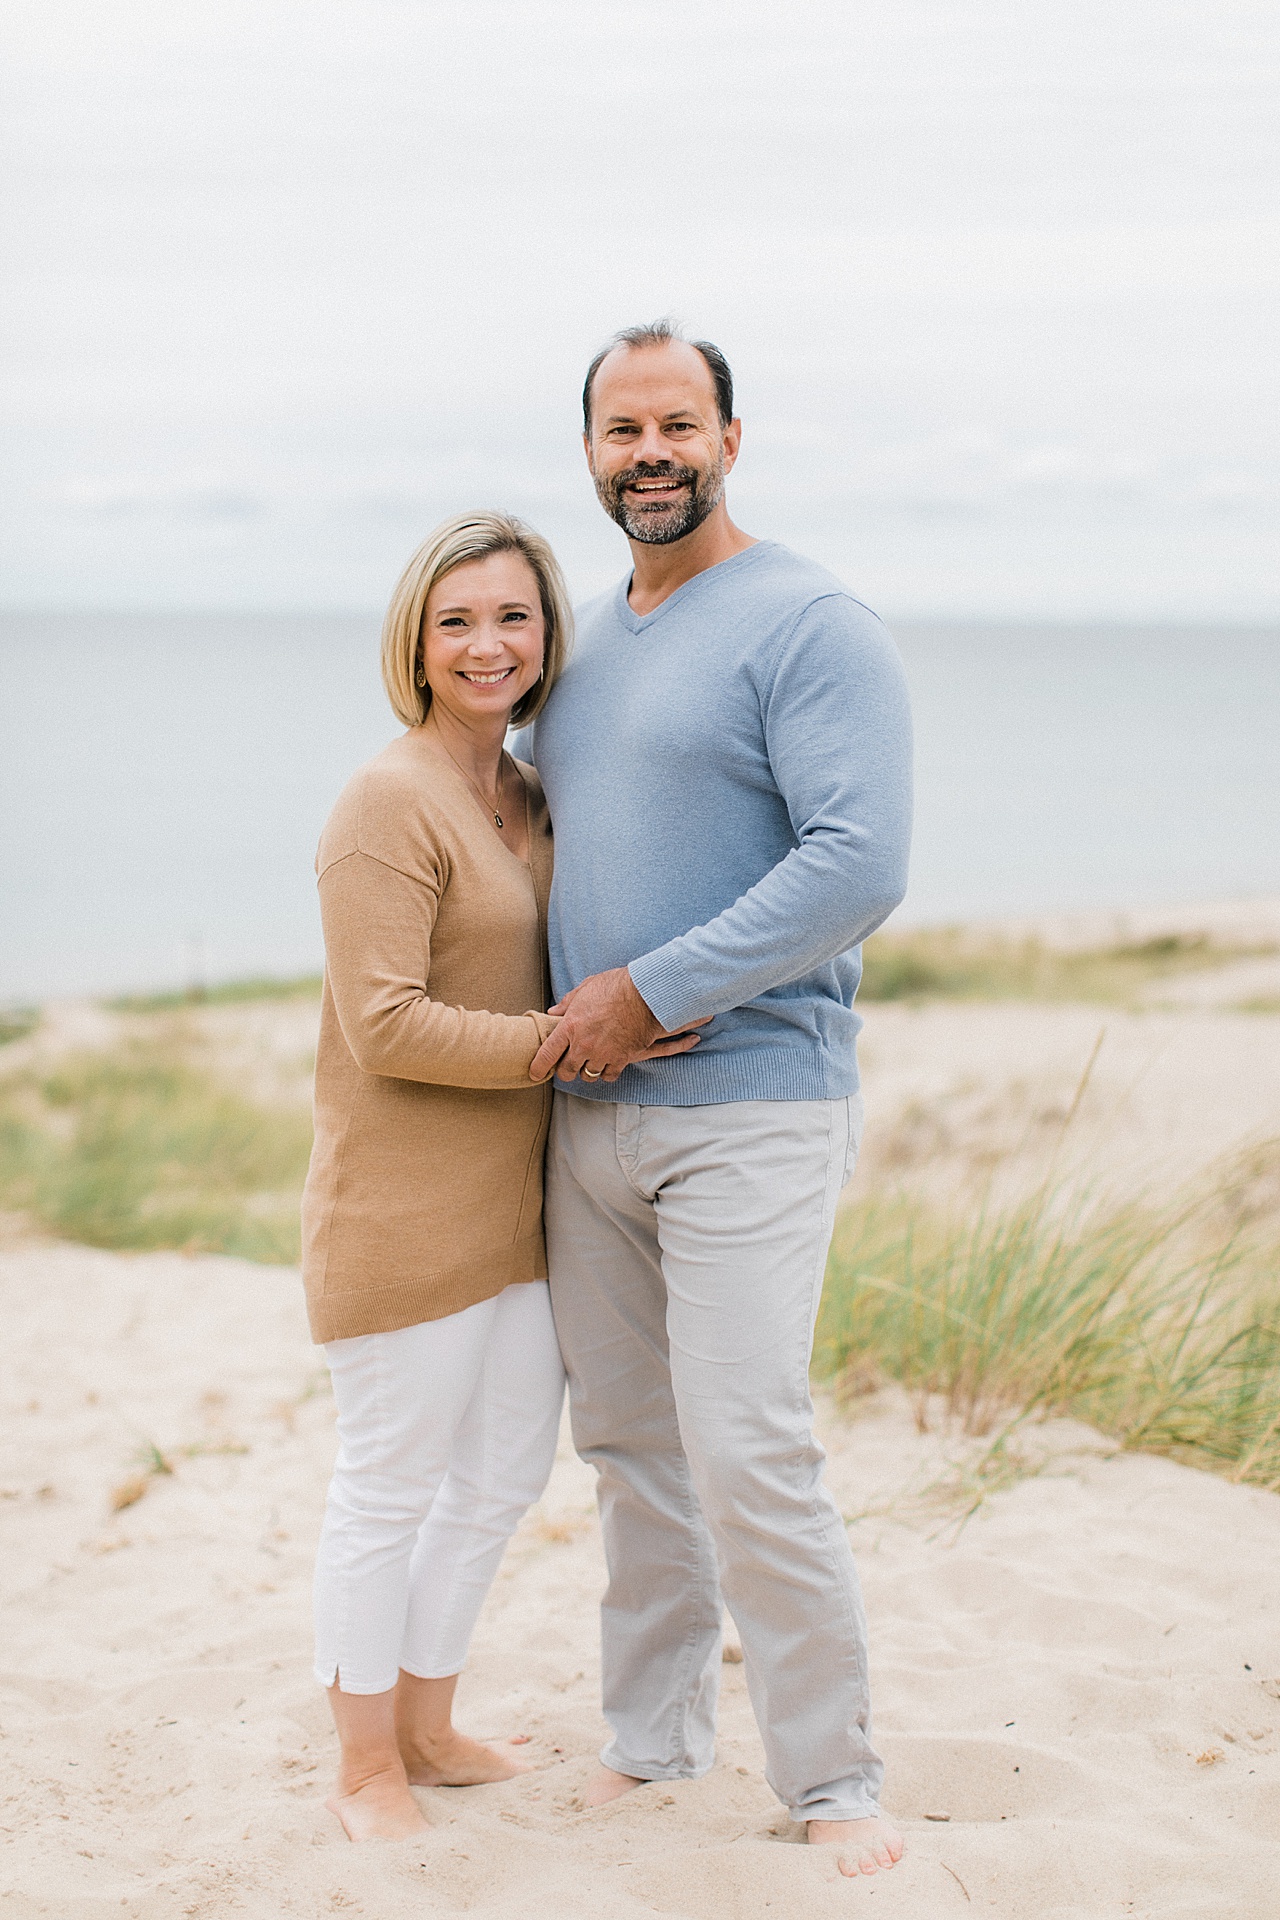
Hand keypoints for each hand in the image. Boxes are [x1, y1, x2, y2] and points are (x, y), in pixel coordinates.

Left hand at [528, 967, 708, 1083]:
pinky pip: (609, 1075)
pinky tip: (608, 1064)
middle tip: (568, 1066)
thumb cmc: (616, 986)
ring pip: (588, 1075)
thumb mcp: (586, 988)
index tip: (534, 1073)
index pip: (547, 1054)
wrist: (646, 993)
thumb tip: (553, 1012)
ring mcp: (603, 1053)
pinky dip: (607, 1072)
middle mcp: (584, 1044)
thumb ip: (567, 1004)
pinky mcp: (621, 1058)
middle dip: (565, 1071)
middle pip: (567, 1071)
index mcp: (570, 1026)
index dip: (538, 1067)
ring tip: (590, 1062)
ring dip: (587, 1070)